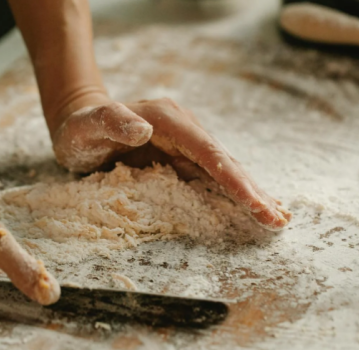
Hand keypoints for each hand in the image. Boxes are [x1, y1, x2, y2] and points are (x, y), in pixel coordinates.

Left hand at [52, 97, 291, 229]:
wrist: (80, 120)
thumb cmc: (80, 127)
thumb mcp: (87, 125)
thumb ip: (112, 122)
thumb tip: (144, 129)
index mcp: (168, 120)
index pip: (208, 153)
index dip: (234, 180)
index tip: (256, 204)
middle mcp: (184, 129)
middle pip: (225, 162)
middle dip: (252, 191)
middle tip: (278, 220)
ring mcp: (185, 142)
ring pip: (225, 169)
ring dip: (251, 193)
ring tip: (277, 216)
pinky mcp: (182, 156)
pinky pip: (212, 176)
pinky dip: (234, 191)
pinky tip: (252, 203)